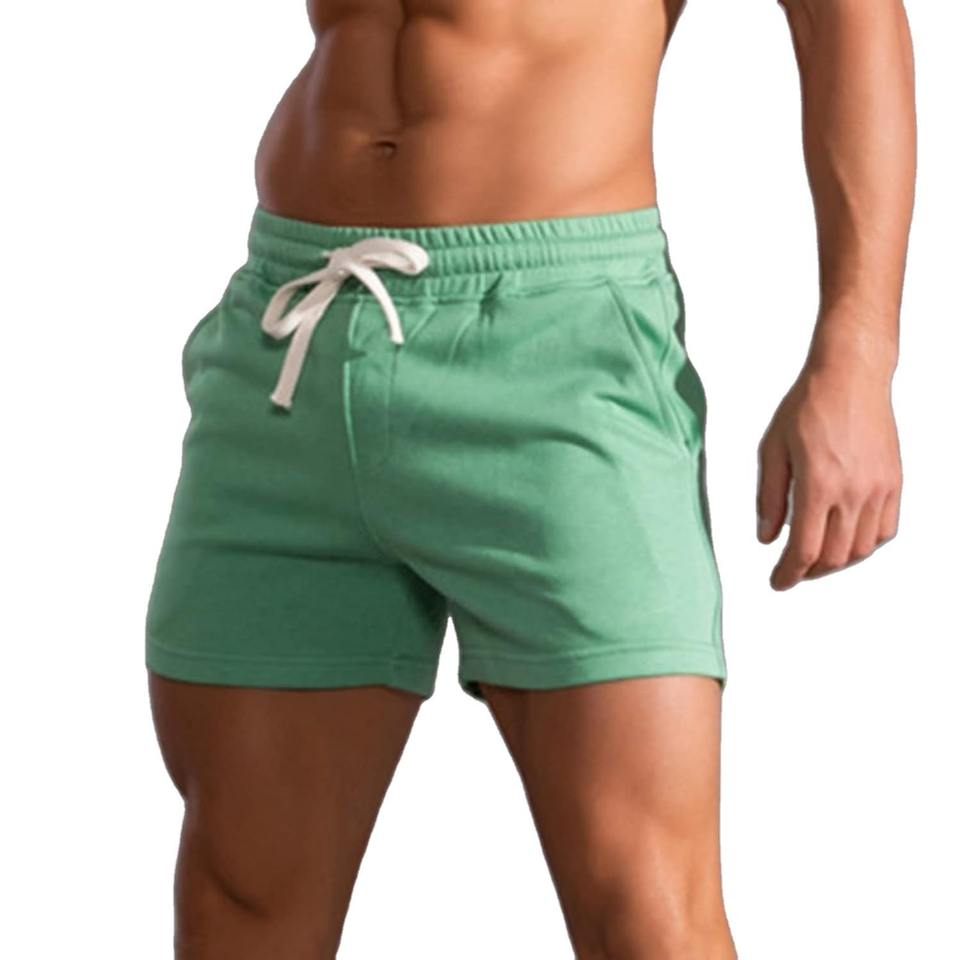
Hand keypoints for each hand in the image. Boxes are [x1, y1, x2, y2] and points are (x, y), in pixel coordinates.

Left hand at [756, 351, 901, 590]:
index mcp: (818, 485)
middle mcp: (853, 492)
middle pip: (834, 557)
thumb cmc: (806, 407)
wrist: (850, 377)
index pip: (805, 550)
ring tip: (815, 560)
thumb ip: (770, 498)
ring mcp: (878, 489)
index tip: (777, 583)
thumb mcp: (772, 450)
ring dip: (837, 563)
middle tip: (792, 572)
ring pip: (861, 549)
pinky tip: (846, 541)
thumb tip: (767, 538)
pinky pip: (885, 530)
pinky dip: (865, 546)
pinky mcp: (894, 482)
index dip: (789, 574)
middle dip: (809, 572)